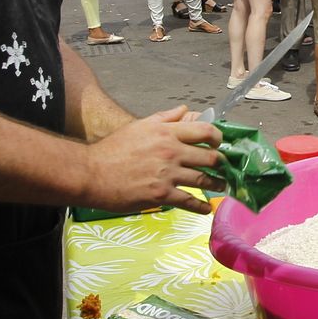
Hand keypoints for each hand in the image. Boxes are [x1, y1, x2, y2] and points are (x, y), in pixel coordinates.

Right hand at [80, 106, 224, 213]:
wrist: (92, 173)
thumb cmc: (114, 149)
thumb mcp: (140, 126)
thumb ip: (166, 118)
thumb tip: (185, 110)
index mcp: (167, 132)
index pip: (205, 130)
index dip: (217, 138)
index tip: (220, 144)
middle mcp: (171, 151)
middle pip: (210, 157)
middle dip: (221, 164)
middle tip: (225, 168)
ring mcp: (167, 174)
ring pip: (203, 180)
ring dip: (216, 184)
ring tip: (221, 186)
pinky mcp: (161, 194)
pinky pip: (189, 201)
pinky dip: (200, 207)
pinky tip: (206, 209)